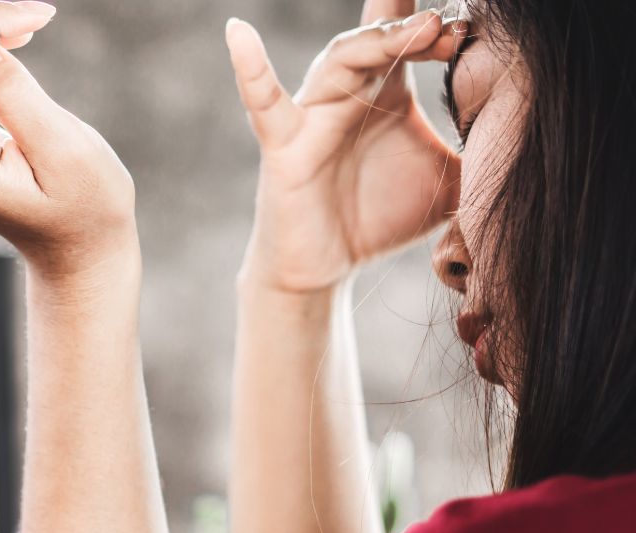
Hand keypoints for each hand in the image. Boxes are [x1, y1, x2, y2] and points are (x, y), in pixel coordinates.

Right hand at [226, 0, 465, 293]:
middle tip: (456, 24)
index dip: (444, 24)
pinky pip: (264, 100)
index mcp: (387, 88)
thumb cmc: (381, 217)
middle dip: (419, 26)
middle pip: (381, 35)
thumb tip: (536, 143)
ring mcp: (312, 111)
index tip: (479, 28)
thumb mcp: (450, 183)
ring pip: (341, 60)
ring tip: (422, 29)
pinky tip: (238, 31)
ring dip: (379, 42)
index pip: (413, 33)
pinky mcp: (283, 143)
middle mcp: (349, 89)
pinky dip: (248, 66)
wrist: (327, 266)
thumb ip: (482, 156)